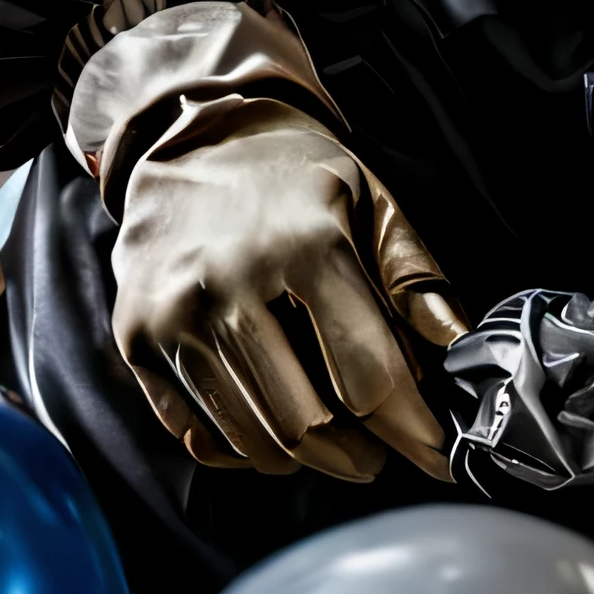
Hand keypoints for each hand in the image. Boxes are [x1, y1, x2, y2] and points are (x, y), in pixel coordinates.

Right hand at [112, 101, 469, 481]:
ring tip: (328, 440)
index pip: (368, 374)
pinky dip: (241, 448)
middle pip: (306, 423)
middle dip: (355, 456)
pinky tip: (269, 425)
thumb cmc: (292, 174)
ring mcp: (173, 316)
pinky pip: (197, 434)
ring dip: (302, 459)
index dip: (410, 426)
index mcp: (304, 244)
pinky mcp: (137, 339)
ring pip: (251, 439)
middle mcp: (229, 283)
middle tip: (376, 453)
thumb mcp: (369, 198)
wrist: (188, 134)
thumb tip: (457, 346)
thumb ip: (416, 276)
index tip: (432, 449)